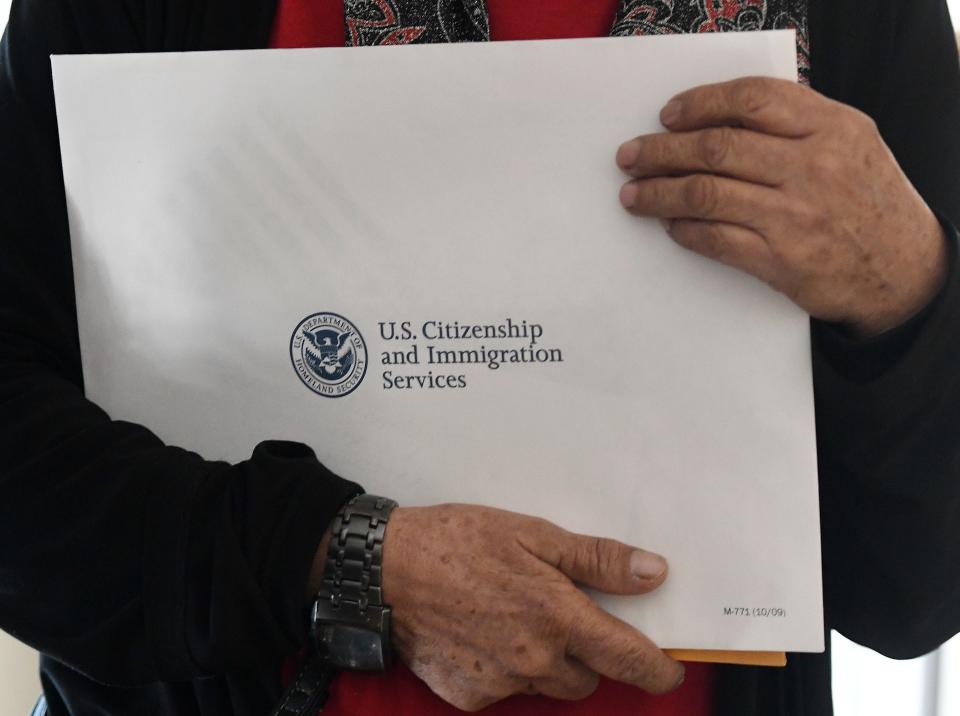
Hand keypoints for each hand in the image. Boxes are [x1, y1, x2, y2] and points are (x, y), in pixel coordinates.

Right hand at [380, 505, 682, 711]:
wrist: (384, 569)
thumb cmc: (458, 542)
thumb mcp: (533, 534)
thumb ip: (597, 559)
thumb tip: (653, 572)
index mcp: (558, 617)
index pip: (628, 660)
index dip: (656, 671)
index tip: (667, 672)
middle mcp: (535, 660)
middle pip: (587, 679)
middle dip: (584, 656)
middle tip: (557, 616)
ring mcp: (500, 683)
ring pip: (546, 686)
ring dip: (544, 663)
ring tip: (510, 618)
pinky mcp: (468, 696)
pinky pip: (505, 690)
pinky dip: (502, 670)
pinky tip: (479, 634)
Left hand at [616, 77, 947, 336]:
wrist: (903, 272)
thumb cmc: (868, 202)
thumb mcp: (851, 144)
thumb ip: (797, 124)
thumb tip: (719, 117)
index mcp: (831, 128)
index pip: (751, 100)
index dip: (701, 104)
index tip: (668, 115)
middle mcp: (813, 167)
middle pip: (716, 147)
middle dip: (661, 151)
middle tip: (630, 156)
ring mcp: (796, 216)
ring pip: (706, 194)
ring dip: (659, 193)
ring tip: (633, 194)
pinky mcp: (782, 261)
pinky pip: (716, 240)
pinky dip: (685, 231)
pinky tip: (670, 226)